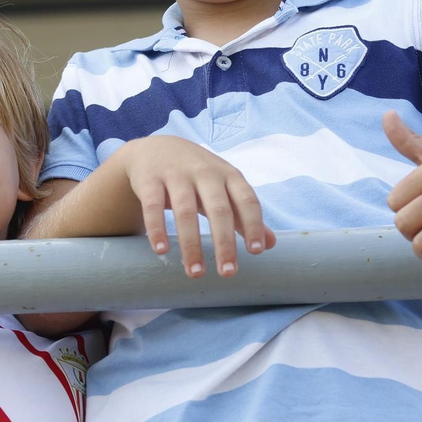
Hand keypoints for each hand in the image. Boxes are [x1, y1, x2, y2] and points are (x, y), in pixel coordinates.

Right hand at [115, 137, 275, 277]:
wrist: (156, 148)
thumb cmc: (197, 175)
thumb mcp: (224, 188)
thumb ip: (244, 215)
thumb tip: (271, 245)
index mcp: (229, 175)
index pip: (246, 200)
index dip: (253, 225)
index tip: (256, 252)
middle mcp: (205, 172)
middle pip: (218, 209)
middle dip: (224, 242)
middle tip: (228, 273)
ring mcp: (176, 174)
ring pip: (185, 211)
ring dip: (190, 244)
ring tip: (195, 273)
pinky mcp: (150, 179)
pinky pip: (153, 206)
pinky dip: (157, 228)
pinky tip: (161, 250)